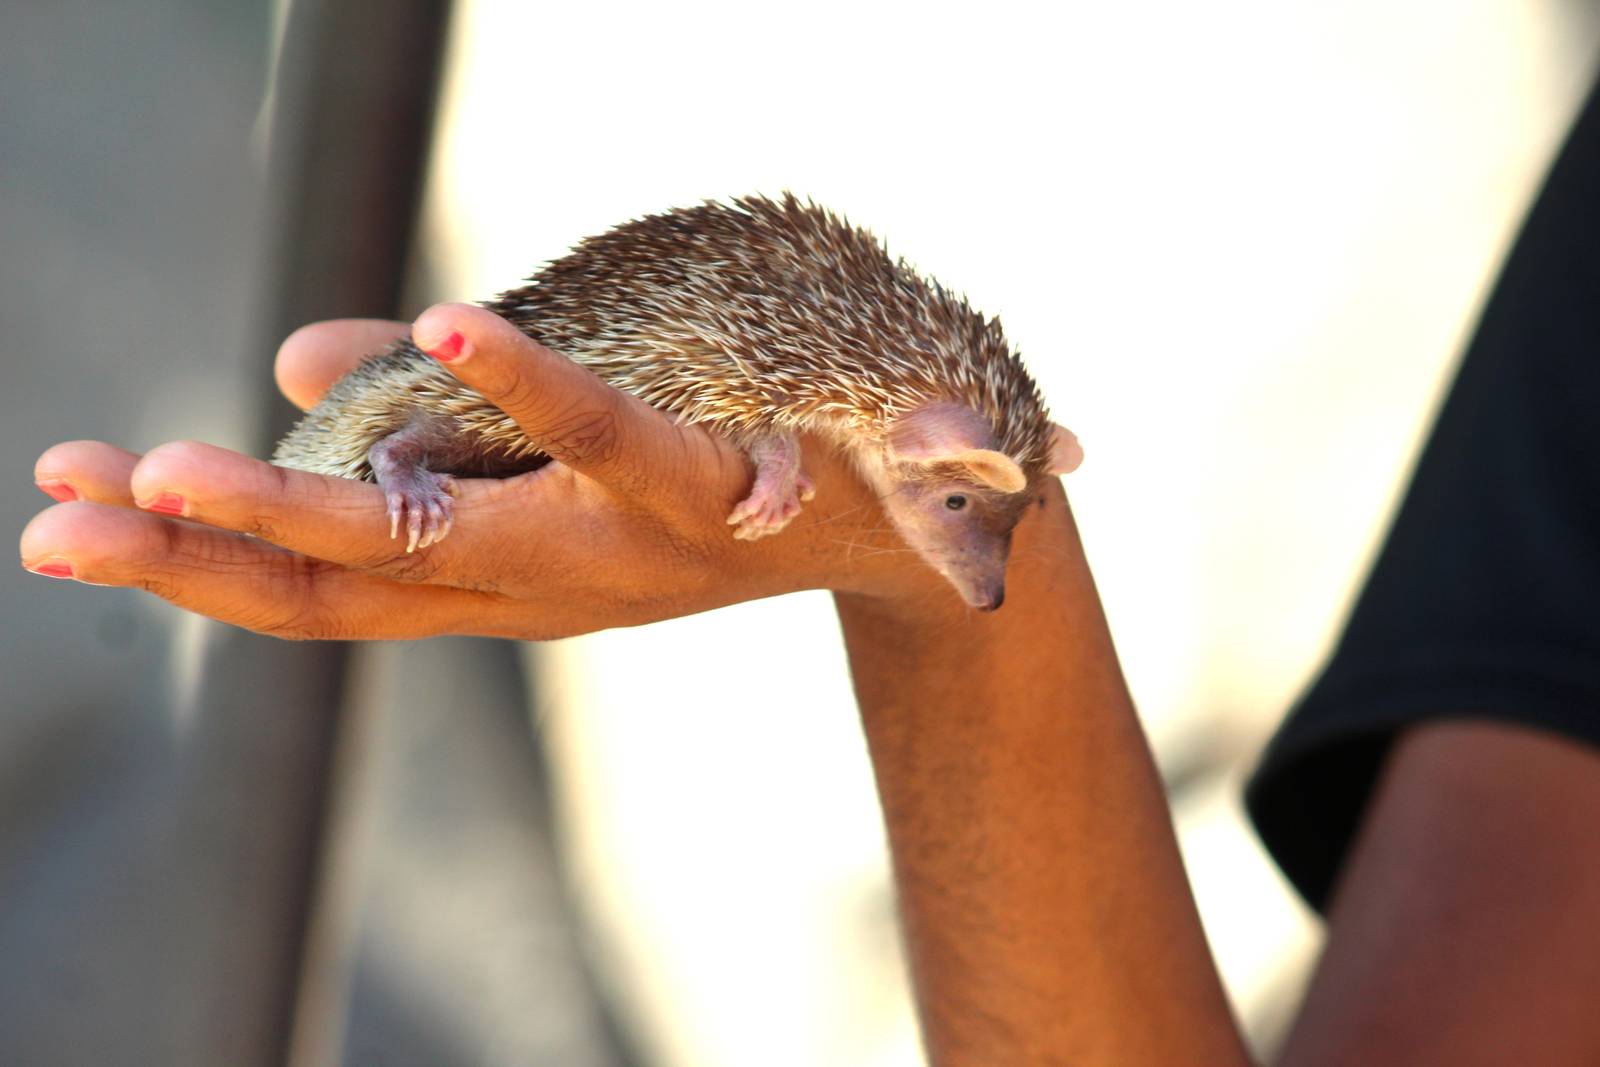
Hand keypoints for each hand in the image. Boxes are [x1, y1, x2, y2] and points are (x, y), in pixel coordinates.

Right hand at [22, 304, 958, 639]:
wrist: (923, 526)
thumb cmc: (714, 474)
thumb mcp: (558, 455)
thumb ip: (432, 413)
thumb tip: (298, 355)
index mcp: (496, 569)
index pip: (315, 582)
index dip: (187, 557)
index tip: (65, 509)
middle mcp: (542, 583)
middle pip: (345, 587)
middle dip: (197, 556)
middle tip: (63, 515)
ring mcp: (623, 550)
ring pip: (448, 545)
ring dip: (307, 508)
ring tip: (179, 468)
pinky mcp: (713, 494)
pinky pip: (615, 442)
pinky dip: (528, 391)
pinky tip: (444, 326)